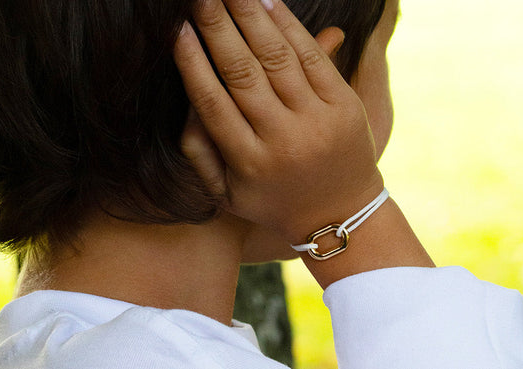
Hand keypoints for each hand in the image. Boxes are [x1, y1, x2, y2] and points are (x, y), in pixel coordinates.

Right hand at [173, 0, 383, 242]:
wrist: (342, 216)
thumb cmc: (273, 200)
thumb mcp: (228, 193)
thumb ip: (199, 150)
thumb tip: (187, 96)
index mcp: (249, 162)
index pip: (212, 103)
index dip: (192, 63)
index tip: (177, 30)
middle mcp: (284, 140)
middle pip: (243, 73)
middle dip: (217, 28)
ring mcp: (317, 121)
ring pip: (277, 59)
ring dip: (251, 18)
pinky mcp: (345, 107)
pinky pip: (313, 59)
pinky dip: (290, 28)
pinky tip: (267, 4)